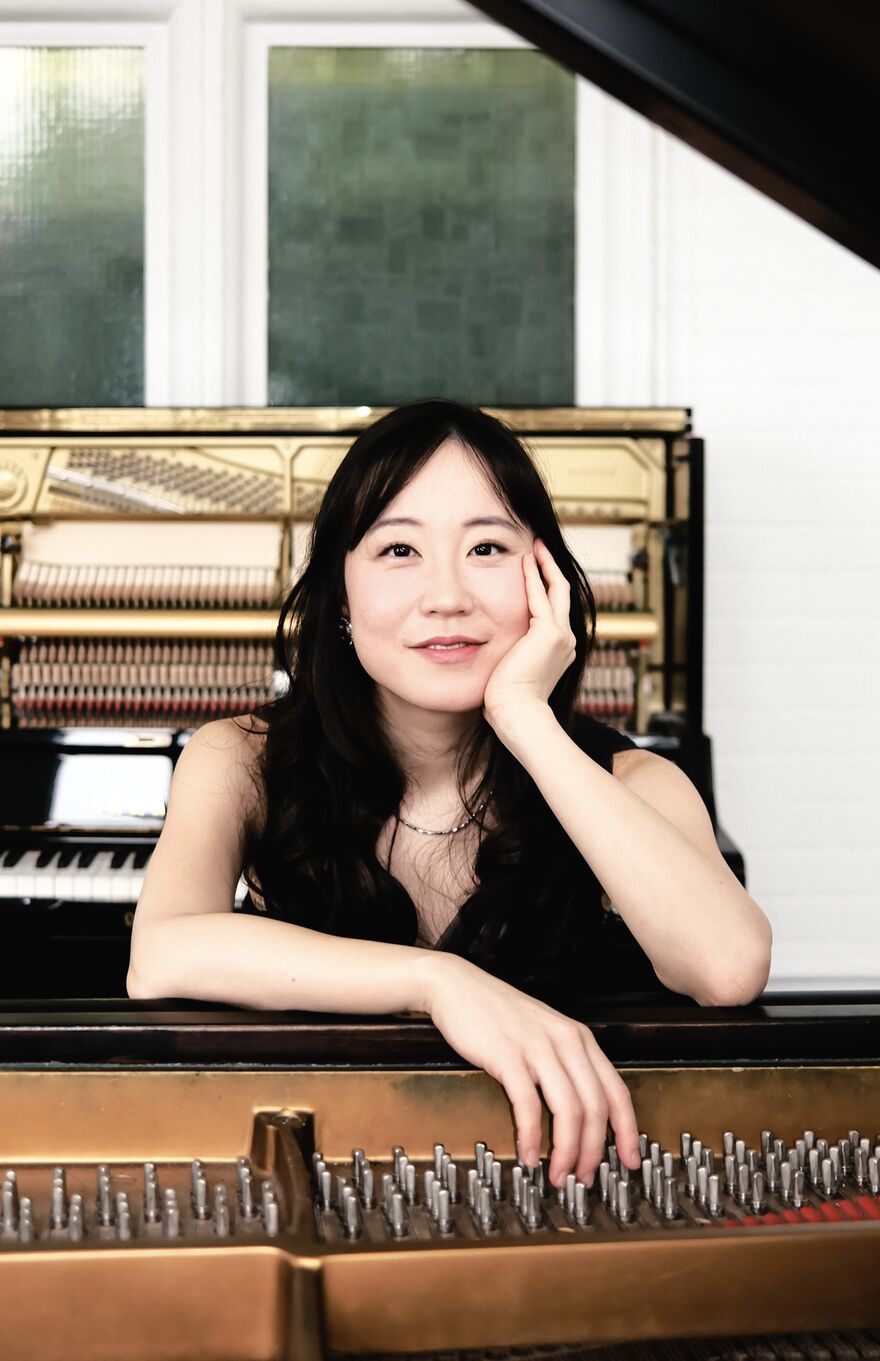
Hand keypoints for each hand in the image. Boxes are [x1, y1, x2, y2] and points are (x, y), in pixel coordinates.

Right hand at [424, 954, 640, 1187]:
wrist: (457, 986)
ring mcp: (538, 1047)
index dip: (629, 1131)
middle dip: (593, 1152)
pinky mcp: (508, 1055)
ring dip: (567, 1151)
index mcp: (579, 1038)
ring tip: (559, 1176)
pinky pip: (528, 1105)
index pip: (617, 1091)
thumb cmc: (498, 1014)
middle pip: (596, 1107)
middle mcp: (566, 1041)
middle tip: (584, 1178)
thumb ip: (565, 1064)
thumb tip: (581, 1114)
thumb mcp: (544, 1033)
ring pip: (569, 1110)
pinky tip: (528, 1154)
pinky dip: (532, 1136)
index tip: (630, 1160)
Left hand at [482, 538, 576, 727]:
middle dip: (551, 570)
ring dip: (544, 566)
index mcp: (559, 651)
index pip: (554, 613)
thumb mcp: (512, 674)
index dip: (545, 590)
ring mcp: (561, 636)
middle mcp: (566, 641)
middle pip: (562, 596)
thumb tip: (493, 658)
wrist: (517, 714)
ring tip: (534, 547)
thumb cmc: (508, 703)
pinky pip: (540, 596)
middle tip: (539, 549)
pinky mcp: (549, 632)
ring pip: (556, 590)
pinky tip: (525, 560)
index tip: (534, 573)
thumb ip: (510, 659)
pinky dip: (533, 576)